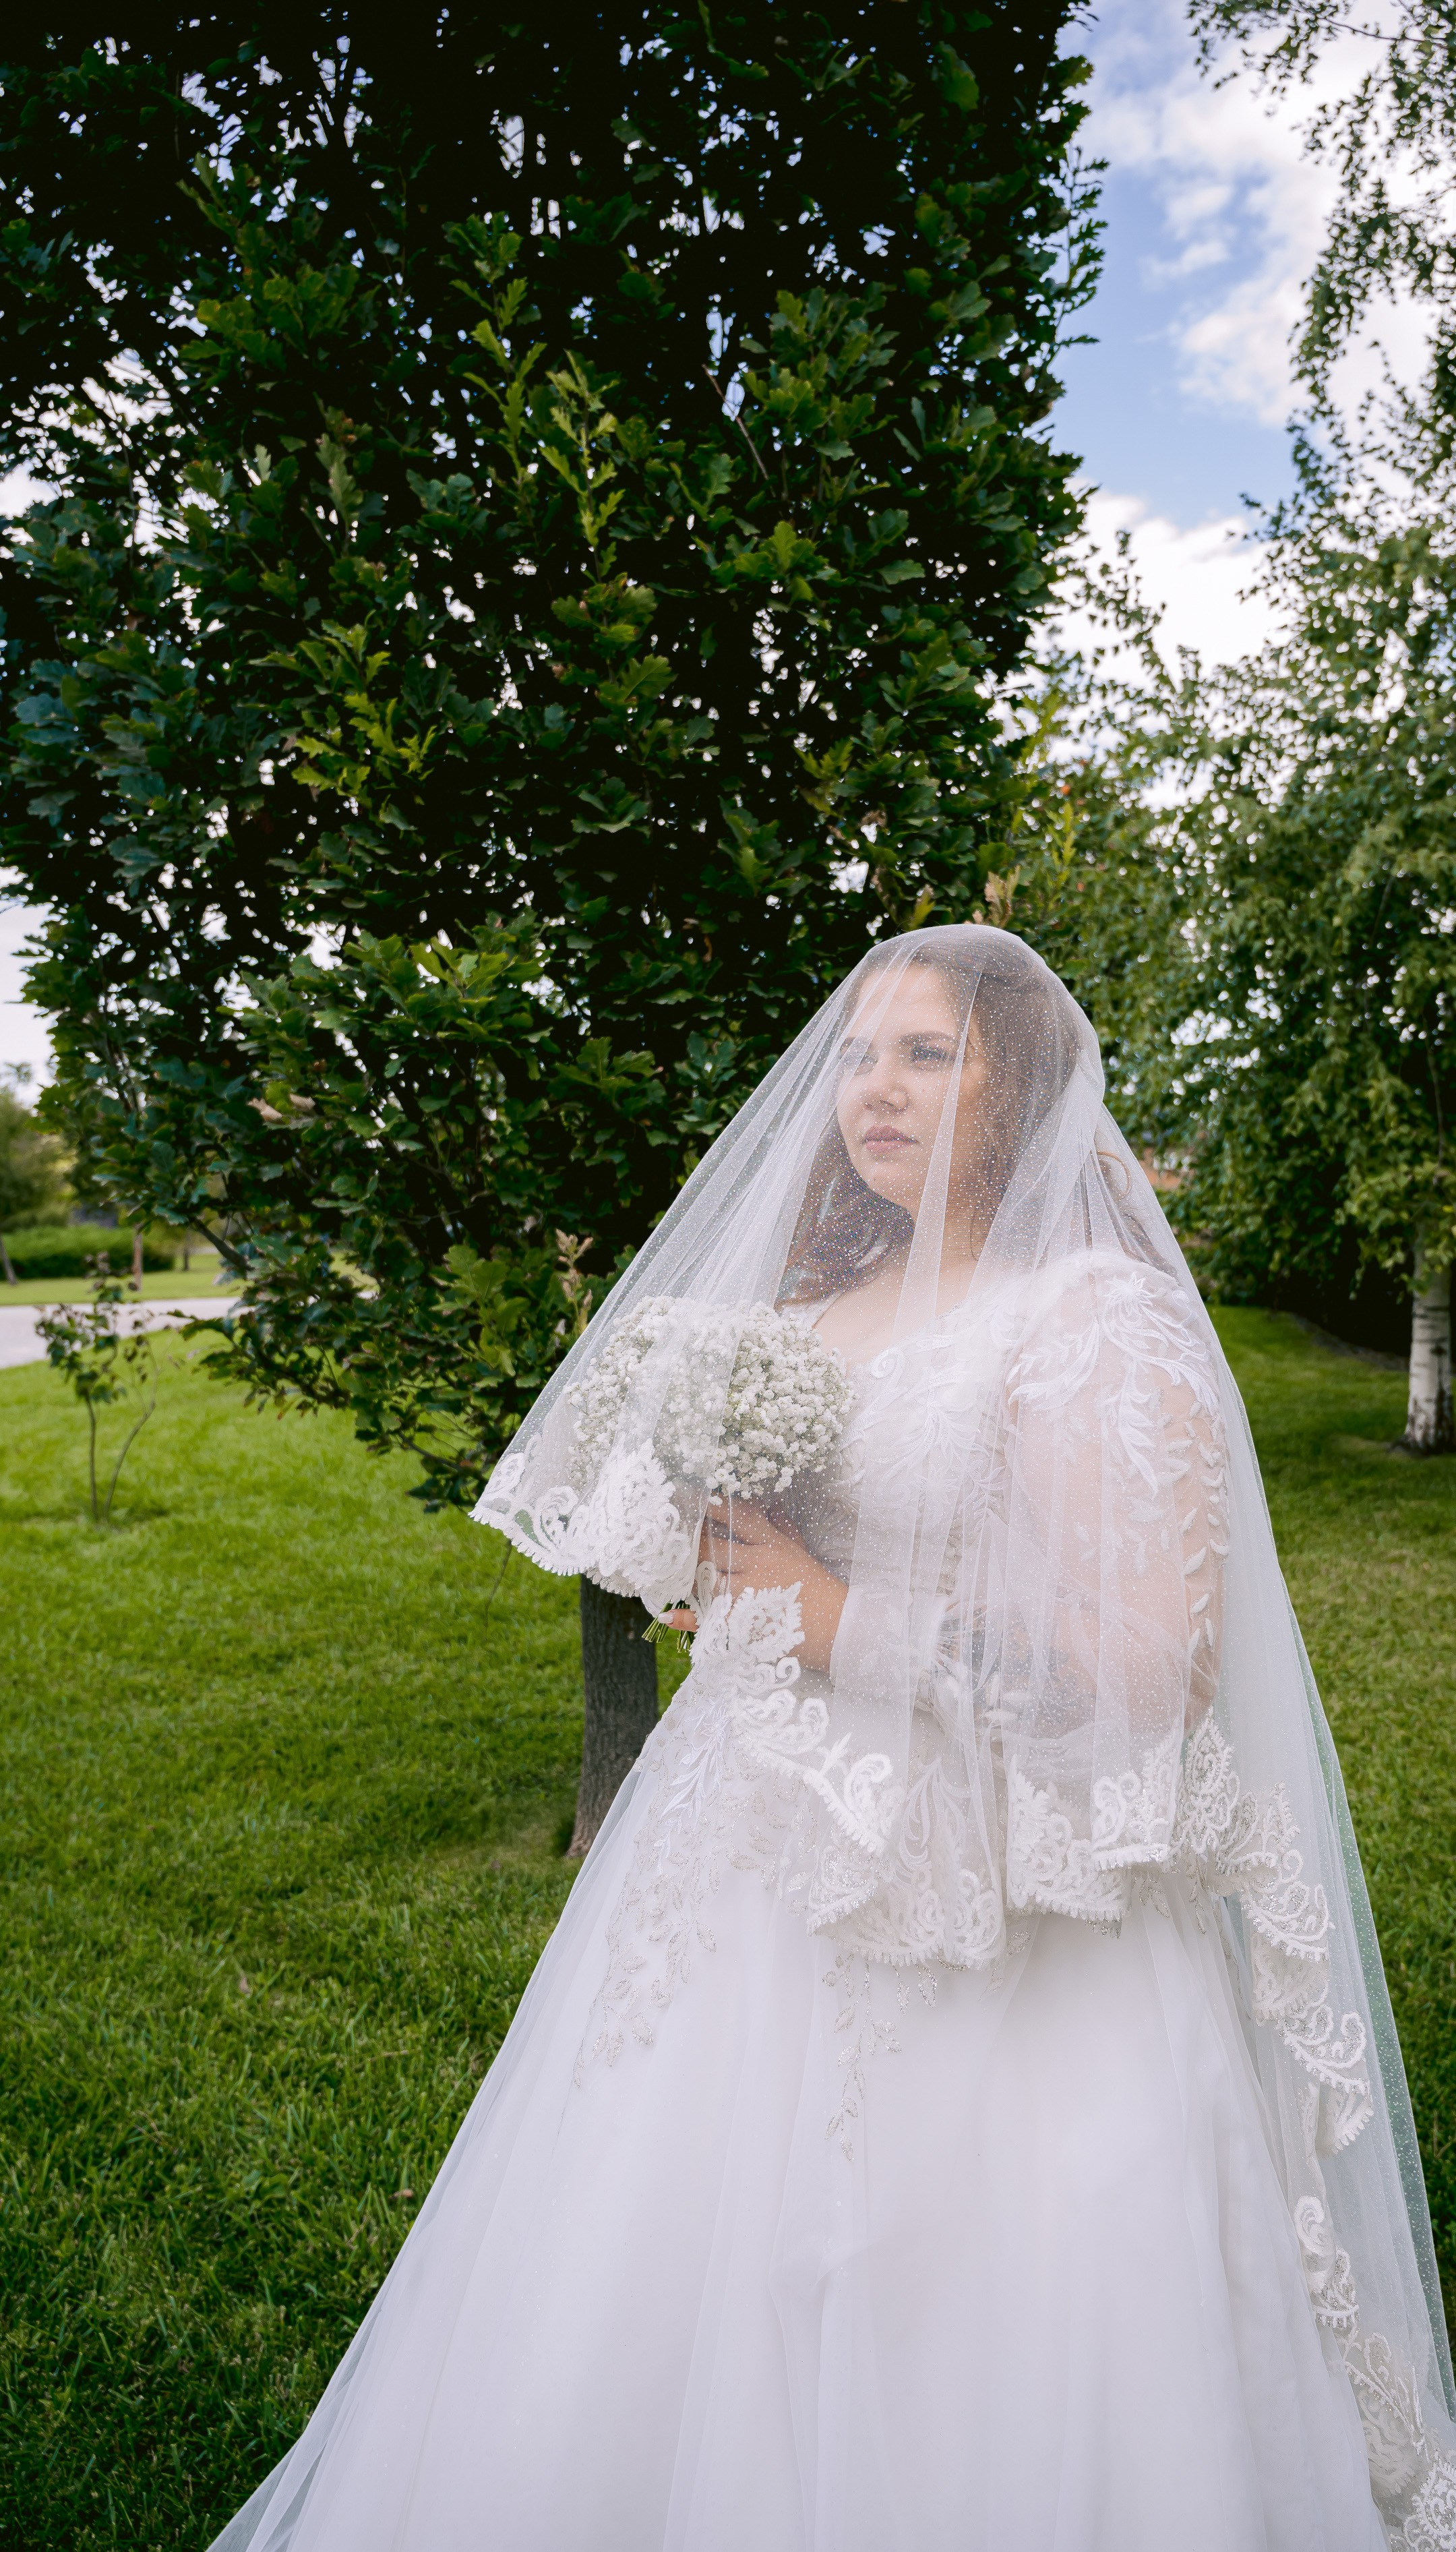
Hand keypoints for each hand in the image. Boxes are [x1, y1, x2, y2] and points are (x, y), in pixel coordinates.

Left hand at [668, 1500, 847, 1675]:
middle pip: (712, 1547)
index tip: (692, 1496)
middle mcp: (756, 1565)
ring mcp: (747, 1593)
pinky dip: (687, 1619)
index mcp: (771, 1545)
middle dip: (692, 1543)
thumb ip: (784, 1528)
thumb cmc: (820, 1588)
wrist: (839, 1627)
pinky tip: (668, 1615)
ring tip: (672, 1573)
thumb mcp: (802, 1552)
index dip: (713, 1505)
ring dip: (689, 1577)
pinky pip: (708, 1618)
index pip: (737, 1518)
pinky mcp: (743, 1621)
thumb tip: (773, 1505)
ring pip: (706, 1579)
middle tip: (674, 1538)